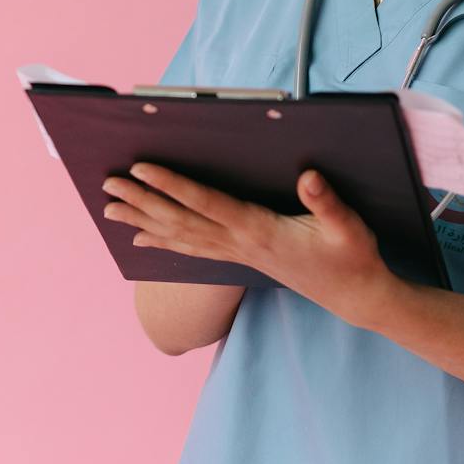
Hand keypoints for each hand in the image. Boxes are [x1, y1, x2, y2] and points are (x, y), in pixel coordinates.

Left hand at [102, 162, 399, 329]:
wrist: (354, 296)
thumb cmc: (352, 257)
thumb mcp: (349, 228)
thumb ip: (327, 204)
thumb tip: (309, 178)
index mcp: (259, 230)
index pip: (206, 203)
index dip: (172, 185)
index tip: (142, 168)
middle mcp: (239, 243)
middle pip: (180, 220)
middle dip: (142, 199)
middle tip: (108, 183)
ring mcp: (236, 253)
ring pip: (180, 235)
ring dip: (142, 219)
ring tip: (109, 207)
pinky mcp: (239, 258)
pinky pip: (191, 249)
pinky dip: (163, 240)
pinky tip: (140, 237)